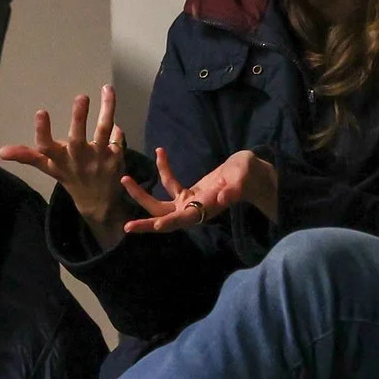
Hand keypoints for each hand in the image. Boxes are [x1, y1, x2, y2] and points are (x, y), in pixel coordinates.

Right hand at [0, 86, 130, 245]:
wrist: (98, 203)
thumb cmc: (71, 178)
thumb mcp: (49, 168)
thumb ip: (27, 156)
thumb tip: (0, 151)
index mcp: (59, 160)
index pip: (46, 147)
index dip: (42, 131)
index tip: (41, 112)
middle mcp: (78, 159)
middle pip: (77, 138)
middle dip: (79, 118)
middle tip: (81, 97)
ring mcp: (99, 159)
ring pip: (103, 131)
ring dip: (107, 110)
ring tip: (107, 89)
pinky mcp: (116, 159)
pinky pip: (117, 138)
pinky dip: (117, 130)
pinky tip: (115, 118)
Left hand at [122, 148, 279, 233]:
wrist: (253, 175)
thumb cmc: (250, 176)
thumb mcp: (244, 179)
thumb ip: (235, 189)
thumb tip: (224, 198)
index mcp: (207, 208)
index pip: (186, 218)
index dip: (171, 223)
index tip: (155, 226)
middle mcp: (195, 210)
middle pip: (166, 219)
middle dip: (147, 222)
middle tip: (127, 226)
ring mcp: (190, 203)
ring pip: (161, 204)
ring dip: (142, 194)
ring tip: (125, 180)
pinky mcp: (189, 194)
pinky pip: (171, 184)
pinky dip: (164, 169)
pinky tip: (160, 151)